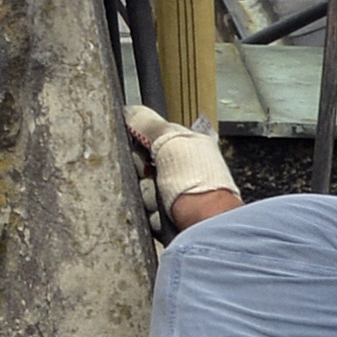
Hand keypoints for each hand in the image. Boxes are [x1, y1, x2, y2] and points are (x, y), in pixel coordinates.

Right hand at [123, 99, 238, 227]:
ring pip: (142, 192)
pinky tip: (161, 217)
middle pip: (143, 167)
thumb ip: (149, 124)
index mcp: (191, 145)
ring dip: (145, 197)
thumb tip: (130, 110)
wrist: (206, 226)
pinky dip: (150, 217)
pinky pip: (147, 215)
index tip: (138, 149)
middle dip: (141, 174)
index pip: (153, 137)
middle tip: (148, 176)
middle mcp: (186, 170)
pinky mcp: (172, 220)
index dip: (140, 144)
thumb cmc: (196, 181)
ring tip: (159, 202)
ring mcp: (179, 196)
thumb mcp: (170, 141)